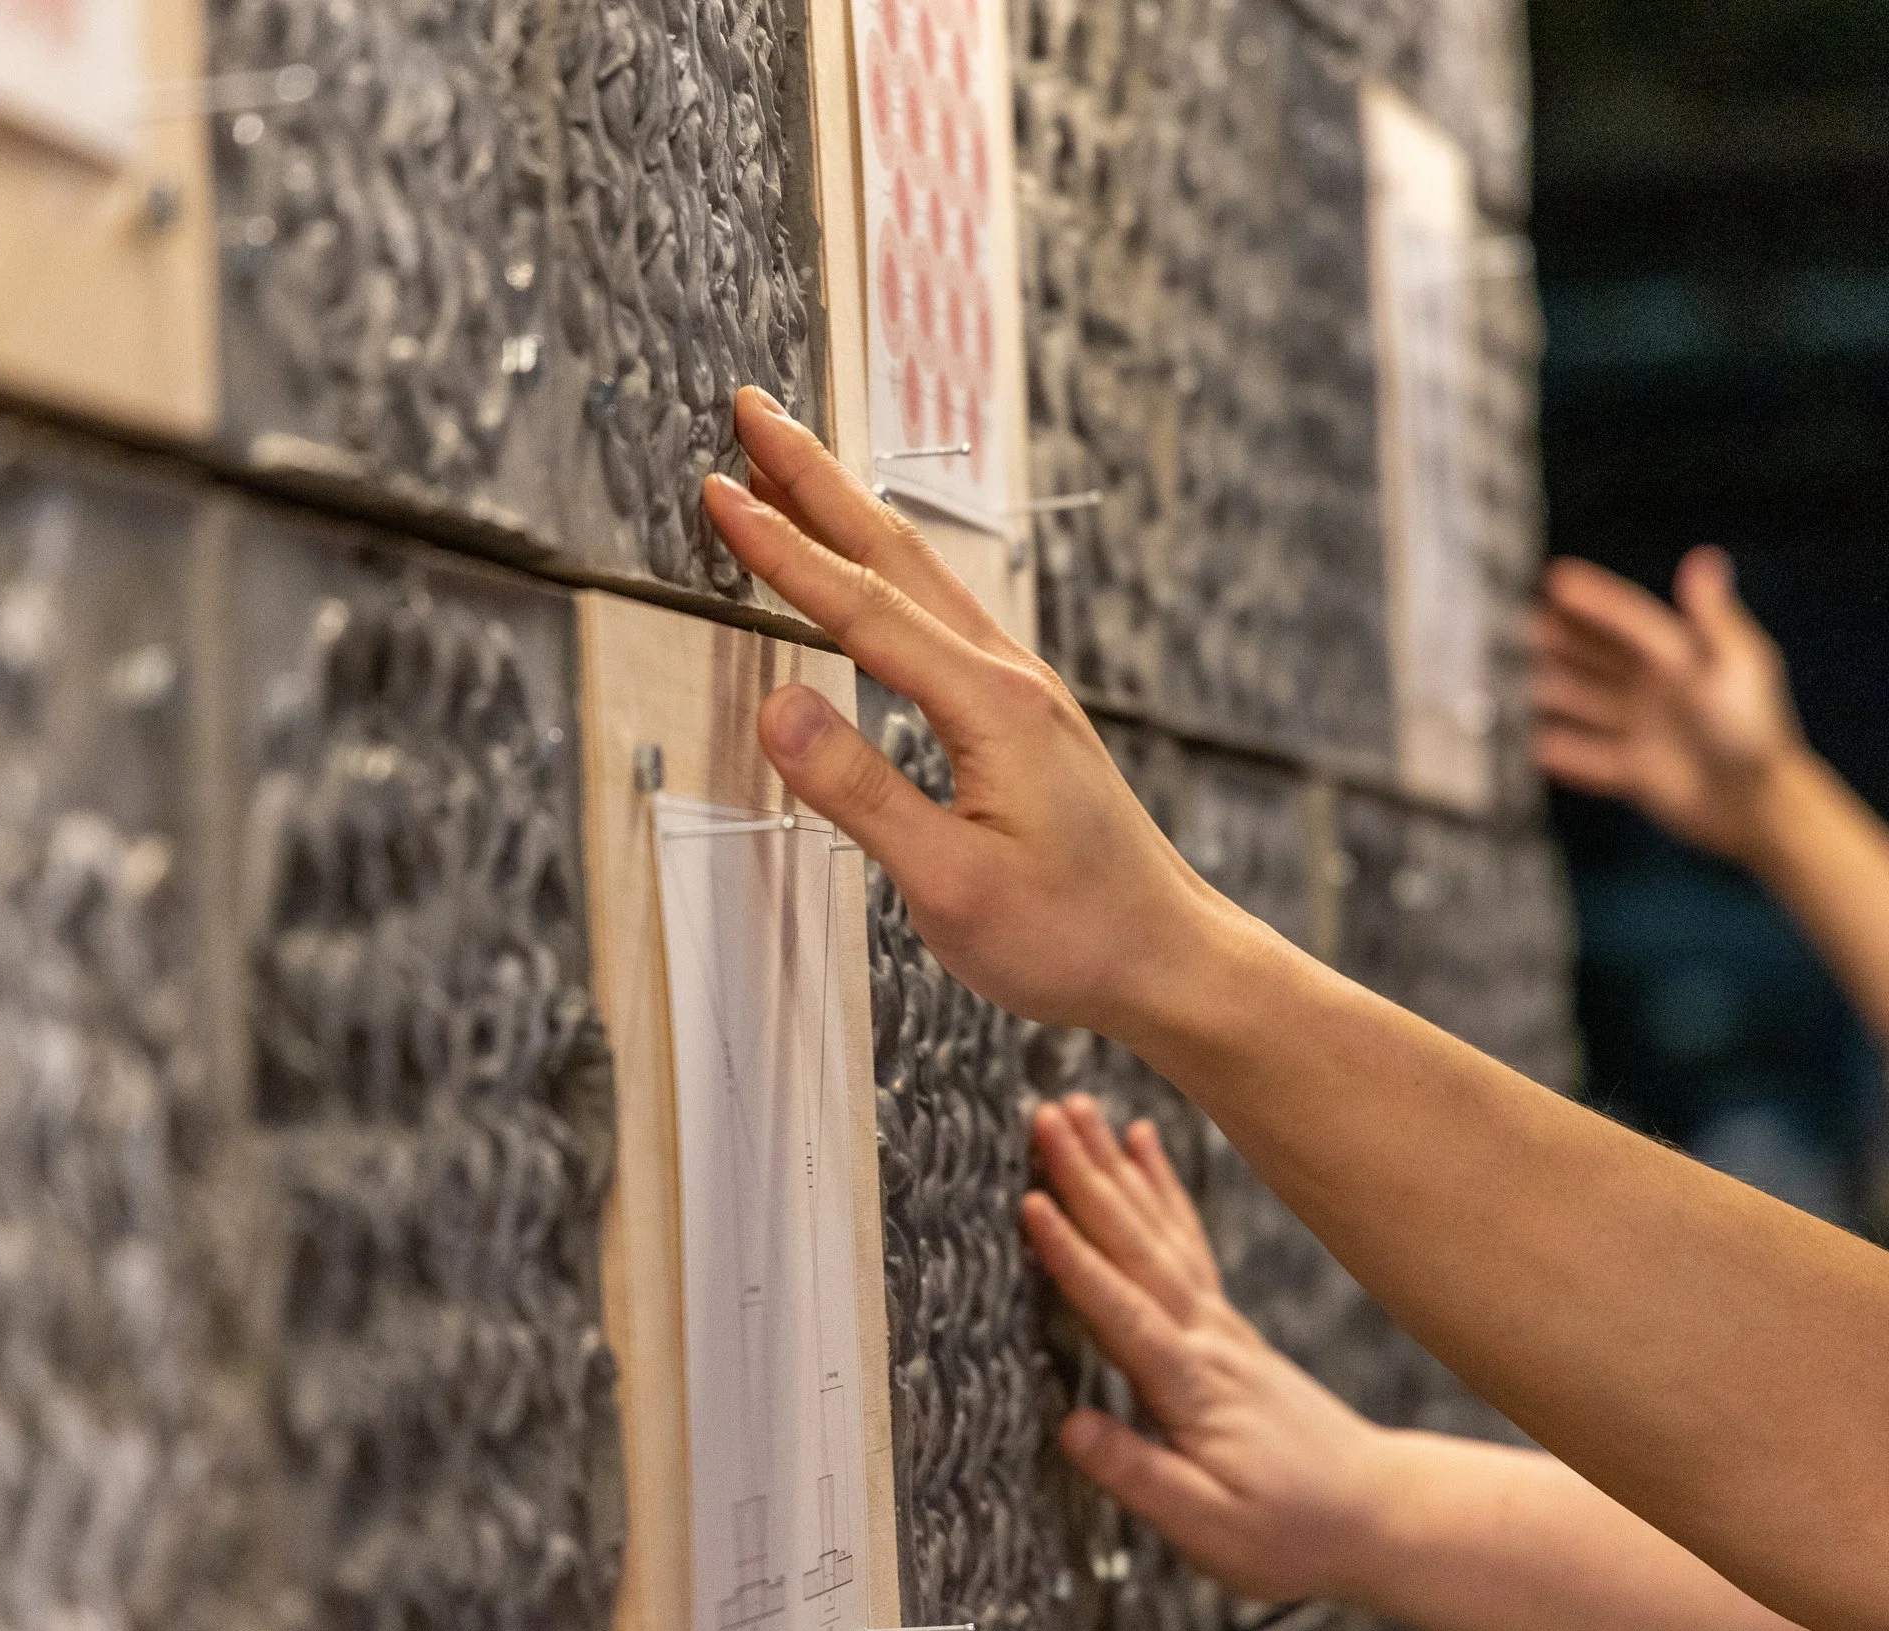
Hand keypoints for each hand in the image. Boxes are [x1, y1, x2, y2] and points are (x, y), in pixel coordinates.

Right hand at [703, 388, 1245, 1035]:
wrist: (1170, 961)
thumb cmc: (1070, 936)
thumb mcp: (951, 882)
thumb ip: (860, 792)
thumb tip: (778, 704)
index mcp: (990, 707)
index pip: (862, 608)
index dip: (782, 550)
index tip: (718, 490)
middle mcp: (1011, 677)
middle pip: (896, 555)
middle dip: (817, 480)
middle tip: (753, 411)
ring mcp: (1022, 691)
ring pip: (923, 576)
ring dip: (851, 514)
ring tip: (792, 468)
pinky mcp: (1024, 716)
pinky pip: (942, 614)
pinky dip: (888, 569)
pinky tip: (872, 572)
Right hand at [1019, 1094, 1394, 1604]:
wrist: (1379, 1516)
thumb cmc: (1290, 1532)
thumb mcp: (1210, 1529)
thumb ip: (1139, 1475)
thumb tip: (1070, 1426)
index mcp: (1193, 1387)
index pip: (1123, 1312)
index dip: (1074, 1260)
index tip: (1031, 1204)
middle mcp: (1207, 1338)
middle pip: (1137, 1246)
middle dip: (1086, 1179)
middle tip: (1043, 1117)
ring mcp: (1220, 1324)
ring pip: (1158, 1229)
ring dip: (1114, 1167)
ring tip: (1076, 1110)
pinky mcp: (1227, 1323)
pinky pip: (1186, 1239)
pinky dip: (1162, 1187)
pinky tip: (1142, 1146)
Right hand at [1530, 548, 1807, 864]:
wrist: (1757, 806)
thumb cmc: (1753, 730)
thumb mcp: (1736, 664)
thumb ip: (1712, 616)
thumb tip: (1704, 559)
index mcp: (1680, 657)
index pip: (1627, 619)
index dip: (1593, 599)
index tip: (1554, 579)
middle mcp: (1654, 690)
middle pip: (1595, 657)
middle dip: (1557, 639)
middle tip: (1515, 624)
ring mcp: (1640, 730)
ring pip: (1581, 702)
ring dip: (1548, 690)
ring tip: (1508, 680)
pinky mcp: (1632, 771)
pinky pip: (1584, 756)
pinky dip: (1558, 750)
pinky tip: (1529, 743)